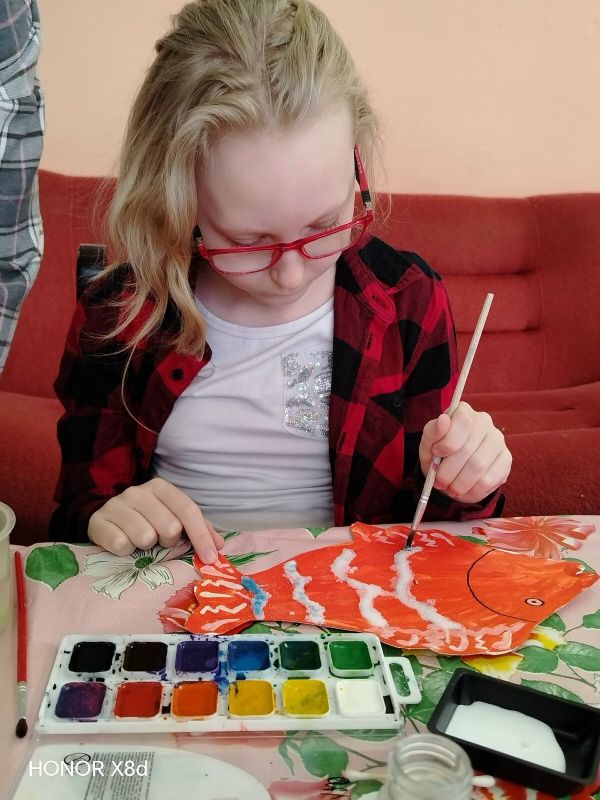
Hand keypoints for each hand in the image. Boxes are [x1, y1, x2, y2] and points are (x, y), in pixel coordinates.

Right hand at [88, 477, 224, 561]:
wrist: (106, 518)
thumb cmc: (146, 519)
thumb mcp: (173, 517)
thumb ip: (198, 528)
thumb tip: (218, 545)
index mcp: (161, 487)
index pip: (188, 510)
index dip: (201, 535)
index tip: (210, 558)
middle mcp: (138, 491)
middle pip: (169, 527)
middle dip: (169, 541)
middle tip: (160, 540)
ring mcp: (116, 505)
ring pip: (145, 537)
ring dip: (147, 547)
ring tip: (140, 540)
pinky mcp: (99, 522)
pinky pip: (122, 546)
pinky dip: (126, 551)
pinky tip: (124, 543)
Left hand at [419, 401, 511, 503]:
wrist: (452, 471)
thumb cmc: (439, 453)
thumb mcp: (428, 444)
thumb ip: (432, 432)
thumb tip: (443, 420)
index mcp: (464, 412)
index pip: (463, 421)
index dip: (448, 441)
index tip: (437, 453)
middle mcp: (484, 422)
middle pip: (468, 448)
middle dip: (449, 470)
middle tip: (440, 481)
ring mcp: (498, 440)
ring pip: (479, 465)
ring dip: (460, 483)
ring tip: (450, 488)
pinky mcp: (506, 459)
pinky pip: (490, 479)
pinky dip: (473, 490)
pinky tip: (465, 490)